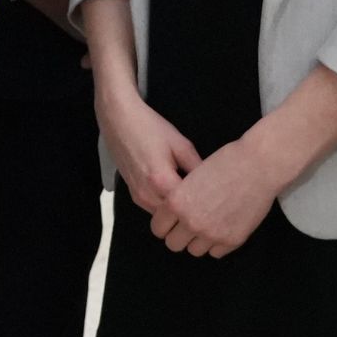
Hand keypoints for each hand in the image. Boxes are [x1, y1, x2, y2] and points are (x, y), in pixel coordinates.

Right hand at [92, 77, 200, 216]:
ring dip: (178, 210)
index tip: (217, 198)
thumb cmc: (150, 128)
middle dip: (192, 210)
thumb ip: (197, 167)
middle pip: (177, 216)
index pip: (190, 206)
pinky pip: (155, 209)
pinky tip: (176, 191)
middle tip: (208, 199)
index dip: (206, 203)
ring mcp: (138, 198)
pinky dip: (166, 205)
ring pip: (165, 216)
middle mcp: (147, 195)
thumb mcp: (181, 144)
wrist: (118, 121)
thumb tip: (214, 185)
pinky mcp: (133, 196)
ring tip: (192, 196)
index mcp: (161, 181)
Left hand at [153, 135, 286, 256]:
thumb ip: (180, 198)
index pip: (158, 228)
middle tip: (191, 223)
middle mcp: (191, 222)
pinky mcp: (231, 240)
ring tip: (210, 223)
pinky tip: (225, 225)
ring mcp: (211, 234)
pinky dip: (218, 243)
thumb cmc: (225, 162)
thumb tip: (173, 214)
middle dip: (180, 235)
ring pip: (194, 251)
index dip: (166, 223)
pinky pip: (216, 252)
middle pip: (173, 244)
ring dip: (199, 240)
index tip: (174, 219)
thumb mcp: (192, 176)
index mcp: (176, 203)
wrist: (258, 166)